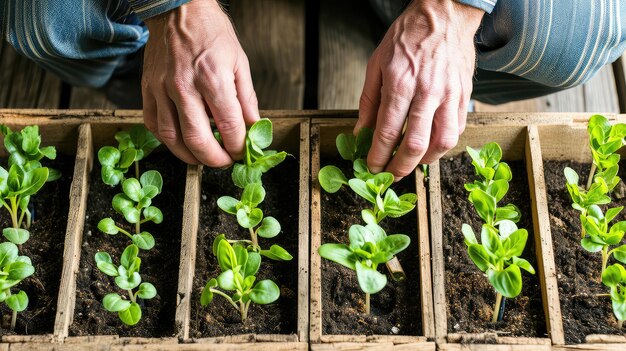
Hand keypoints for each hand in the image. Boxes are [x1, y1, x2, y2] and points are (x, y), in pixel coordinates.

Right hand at [142, 0, 258, 165]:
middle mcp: (184, 87)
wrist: (178, 10)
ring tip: (205, 158)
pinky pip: (154, 125)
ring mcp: (161, 89)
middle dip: (215, 160)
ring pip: (172, 138)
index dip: (238, 147)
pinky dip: (169, 141)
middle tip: (225, 161)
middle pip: (198, 140)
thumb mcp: (240, 62)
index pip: (228, 127)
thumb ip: (247, 100)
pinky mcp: (147, 90)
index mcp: (212, 78)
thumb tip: (253, 128)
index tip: (242, 153)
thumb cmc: (212, 33)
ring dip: (190, 156)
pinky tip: (182, 142)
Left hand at [356, 0, 483, 179]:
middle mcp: (427, 92)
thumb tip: (361, 131)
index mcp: (401, 83)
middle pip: (415, 144)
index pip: (388, 131)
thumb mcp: (376, 63)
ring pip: (442, 142)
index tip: (373, 167)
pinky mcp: (465, 95)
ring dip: (425, 161)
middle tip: (391, 175)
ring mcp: (450, 94)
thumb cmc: (407, 37)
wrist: (443, 15)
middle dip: (400, 167)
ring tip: (413, 163)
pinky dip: (444, 145)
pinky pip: (457, 129)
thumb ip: (369, 100)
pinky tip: (432, 146)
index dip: (379, 156)